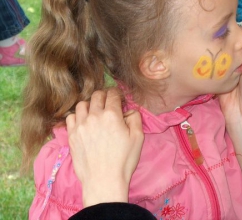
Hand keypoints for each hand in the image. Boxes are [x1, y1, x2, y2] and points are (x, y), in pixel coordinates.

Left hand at [66, 88, 143, 206]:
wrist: (104, 180)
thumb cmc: (123, 160)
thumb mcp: (138, 138)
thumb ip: (135, 118)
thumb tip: (129, 110)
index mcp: (112, 115)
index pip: (113, 94)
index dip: (118, 94)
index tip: (120, 99)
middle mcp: (94, 116)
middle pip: (97, 95)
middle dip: (105, 96)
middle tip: (109, 104)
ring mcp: (80, 125)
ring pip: (82, 104)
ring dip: (90, 105)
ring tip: (95, 112)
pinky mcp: (71, 135)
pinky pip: (70, 117)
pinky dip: (77, 116)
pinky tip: (84, 122)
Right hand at [219, 16, 241, 125]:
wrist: (239, 110)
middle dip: (240, 33)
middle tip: (233, 30)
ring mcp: (237, 62)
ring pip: (233, 45)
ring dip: (230, 42)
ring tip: (226, 39)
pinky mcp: (226, 67)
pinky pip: (224, 55)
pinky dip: (221, 51)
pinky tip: (217, 47)